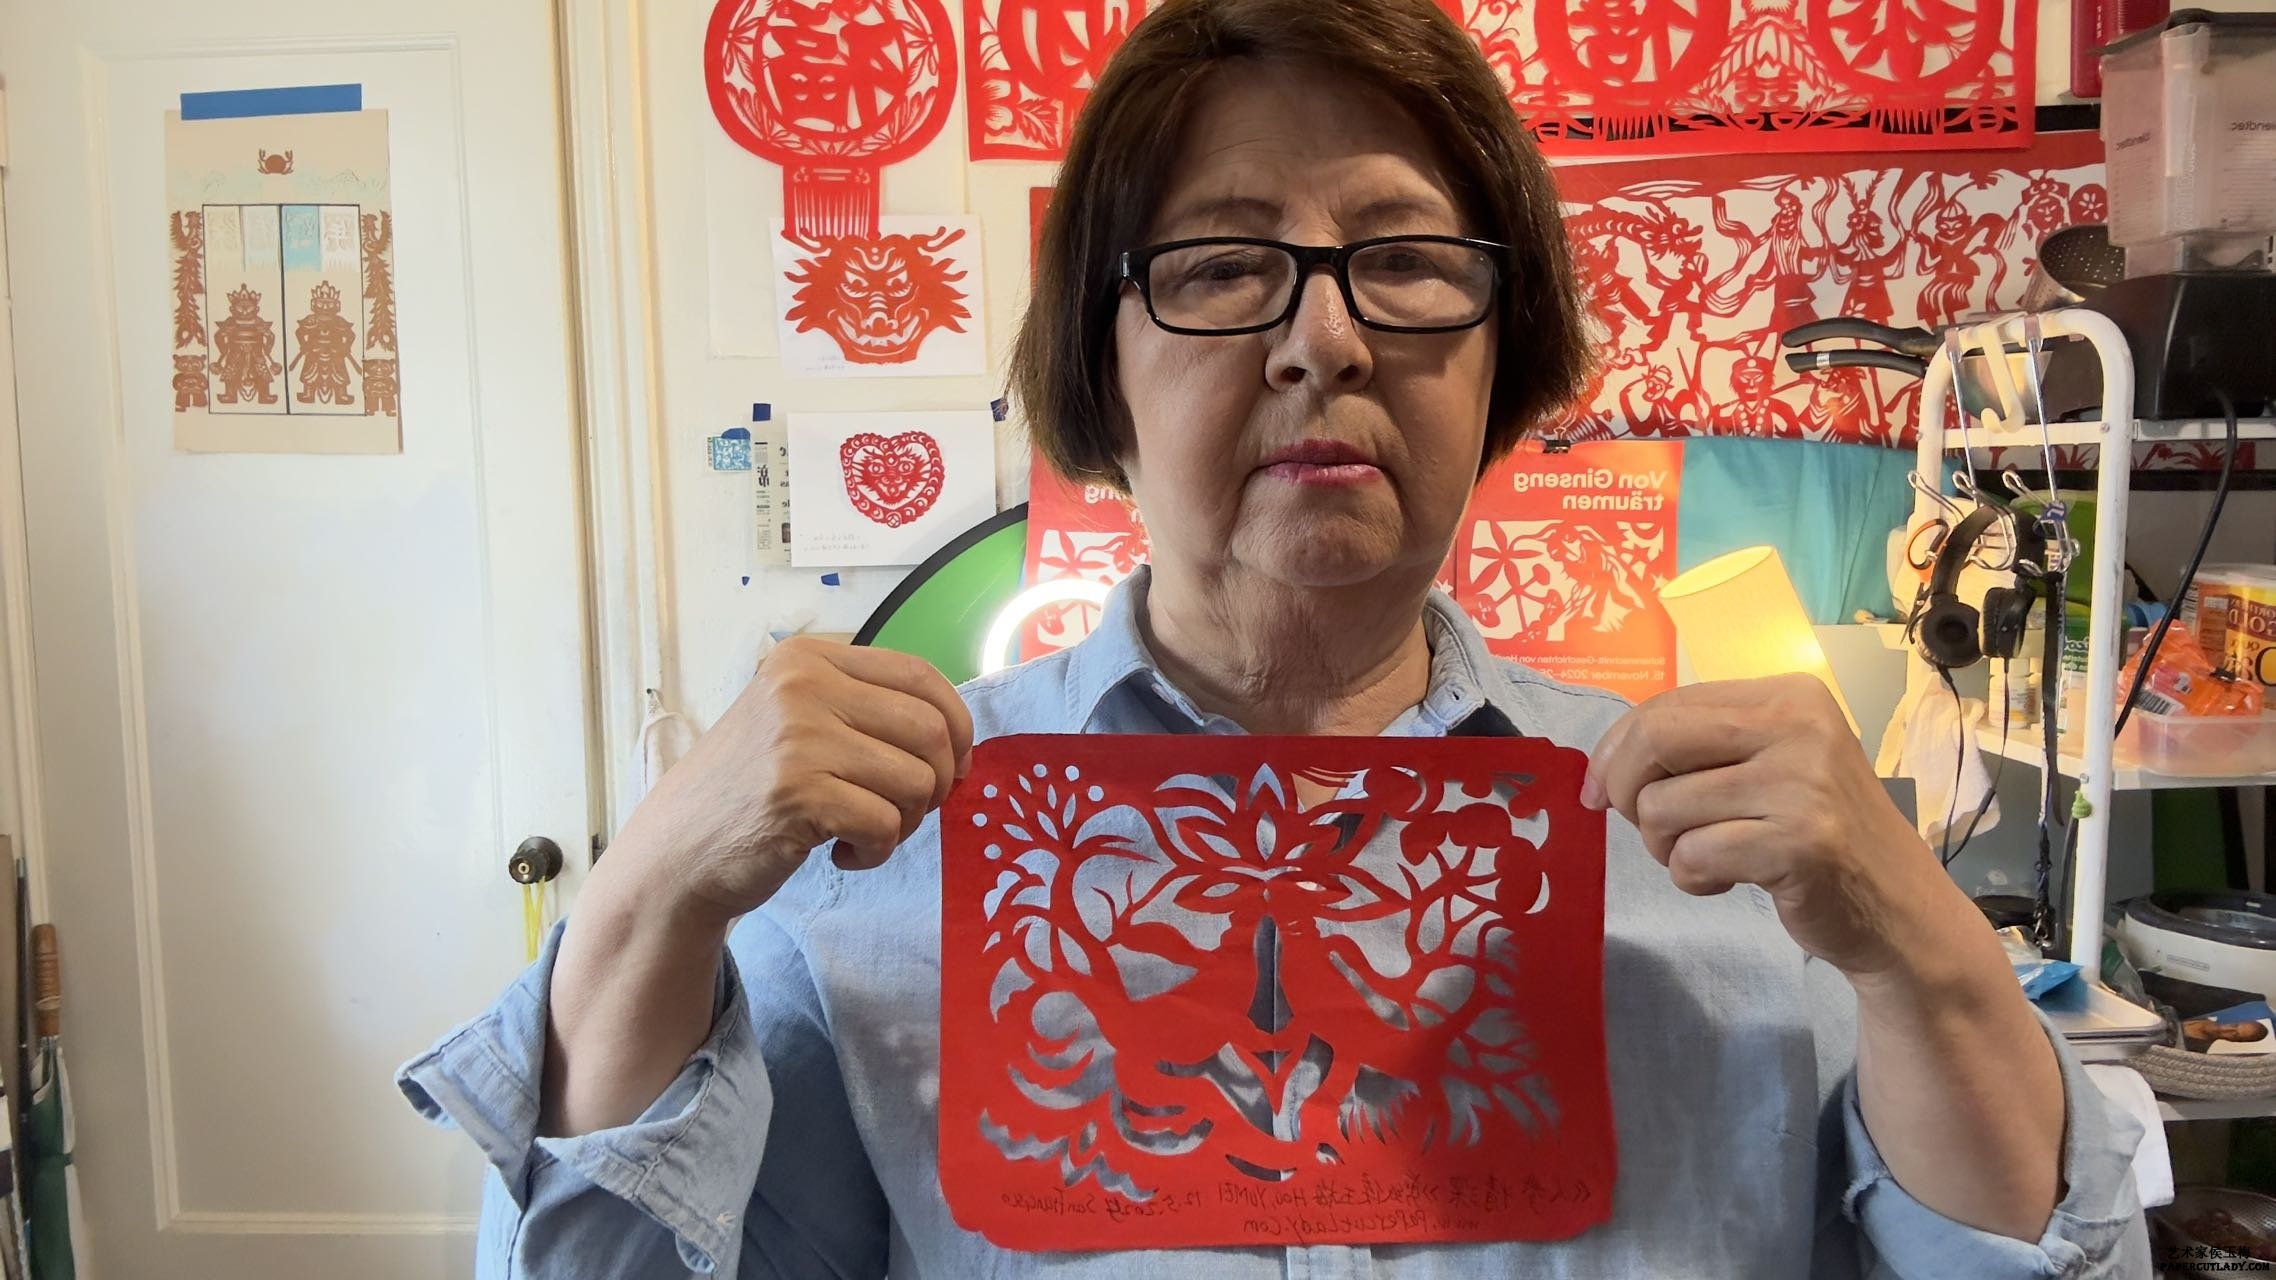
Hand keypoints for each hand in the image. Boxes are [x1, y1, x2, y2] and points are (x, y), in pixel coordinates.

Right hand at [615, 638, 973, 927]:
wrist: (678, 848)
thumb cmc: (751, 790)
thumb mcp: (798, 720)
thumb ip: (864, 710)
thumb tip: (956, 735)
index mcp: (808, 658)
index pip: (920, 675)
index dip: (957, 725)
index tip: (955, 764)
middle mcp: (802, 685)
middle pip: (930, 730)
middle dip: (936, 782)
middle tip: (905, 810)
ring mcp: (798, 737)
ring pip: (916, 781)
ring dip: (904, 822)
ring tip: (862, 831)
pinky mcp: (798, 793)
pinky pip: (885, 824)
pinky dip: (877, 851)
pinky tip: (842, 852)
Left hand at [1581, 674, 1975, 984]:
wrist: (1900, 911)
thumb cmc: (1821, 836)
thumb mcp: (1771, 767)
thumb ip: (1699, 750)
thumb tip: (1599, 769)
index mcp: (1788, 695)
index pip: (1667, 704)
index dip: (1616, 748)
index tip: (1598, 790)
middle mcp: (1798, 726)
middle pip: (1654, 739)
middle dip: (1625, 790)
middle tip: (1645, 827)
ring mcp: (1802, 783)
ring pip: (1662, 806)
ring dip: (1666, 848)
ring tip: (1710, 857)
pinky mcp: (1798, 843)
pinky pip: (1692, 856)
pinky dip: (1693, 879)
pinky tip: (1728, 882)